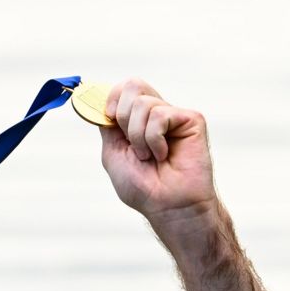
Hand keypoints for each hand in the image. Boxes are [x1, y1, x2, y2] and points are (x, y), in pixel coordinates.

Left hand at [100, 79, 215, 225]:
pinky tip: (164, 155)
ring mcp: (174, 115)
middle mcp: (155, 114)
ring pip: (143, 103)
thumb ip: (107, 127)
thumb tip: (99, 102)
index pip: (121, 90)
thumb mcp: (113, 154)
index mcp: (136, 121)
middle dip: (123, 117)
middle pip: (132, 85)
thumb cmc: (143, 187)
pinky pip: (160, 115)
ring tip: (149, 156)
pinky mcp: (191, 119)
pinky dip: (154, 140)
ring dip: (138, 137)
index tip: (110, 119)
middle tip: (131, 143)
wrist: (168, 206)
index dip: (111, 99)